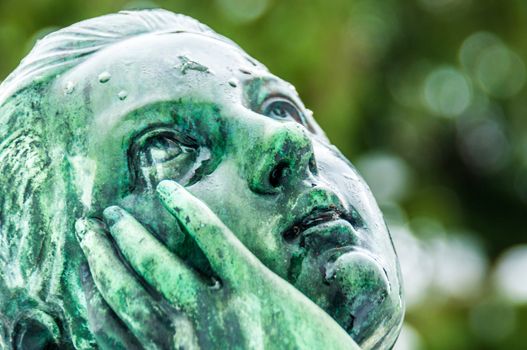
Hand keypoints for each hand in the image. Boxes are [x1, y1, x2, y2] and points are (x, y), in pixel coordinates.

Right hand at [76, 180, 359, 349]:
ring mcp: (222, 312)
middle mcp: (189, 340)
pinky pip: (214, 242)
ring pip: (159, 265)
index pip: (114, 329)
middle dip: (101, 260)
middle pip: (127, 293)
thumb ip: (191, 345)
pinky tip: (170, 189)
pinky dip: (189, 212)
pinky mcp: (258, 288)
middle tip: (87, 229)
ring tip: (112, 212)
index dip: (92, 295)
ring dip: (131, 235)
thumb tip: (163, 325)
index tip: (81, 269)